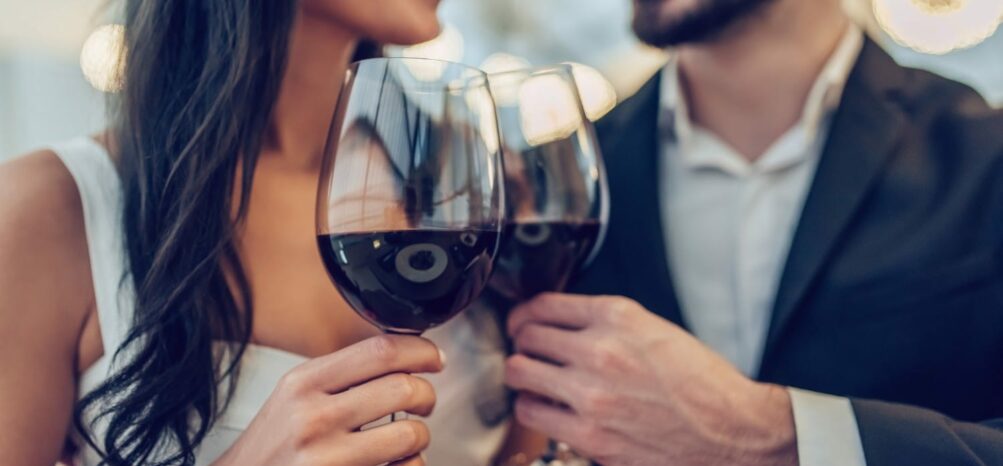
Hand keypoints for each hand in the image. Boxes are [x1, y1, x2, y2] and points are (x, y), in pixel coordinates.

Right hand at [214, 335, 443, 465]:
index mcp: (304, 383)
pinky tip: (395, 464)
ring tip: (408, 438)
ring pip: (410, 434)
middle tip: (423, 403)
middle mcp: (313, 418)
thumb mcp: (295, 396)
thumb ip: (341, 373)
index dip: (421, 351)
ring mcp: (326, 459)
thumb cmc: (276, 444)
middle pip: (403, 388)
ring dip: (421, 436)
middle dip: (426, 395)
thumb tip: (406, 352)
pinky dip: (411, 465)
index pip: (379, 351)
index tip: (435, 359)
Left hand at [505, 294, 797, 465]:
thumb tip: (565, 325)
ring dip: (523, 375)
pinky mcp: (590, 435)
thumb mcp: (657, 331)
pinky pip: (532, 413)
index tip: (523, 321)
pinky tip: (546, 408)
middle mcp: (601, 350)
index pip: (545, 304)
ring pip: (520, 373)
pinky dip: (534, 409)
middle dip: (522, 342)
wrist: (733, 433)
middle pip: (526, 336)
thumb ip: (609, 324)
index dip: (526, 313)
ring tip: (534, 380)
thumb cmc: (703, 385)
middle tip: (527, 351)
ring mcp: (591, 394)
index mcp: (619, 317)